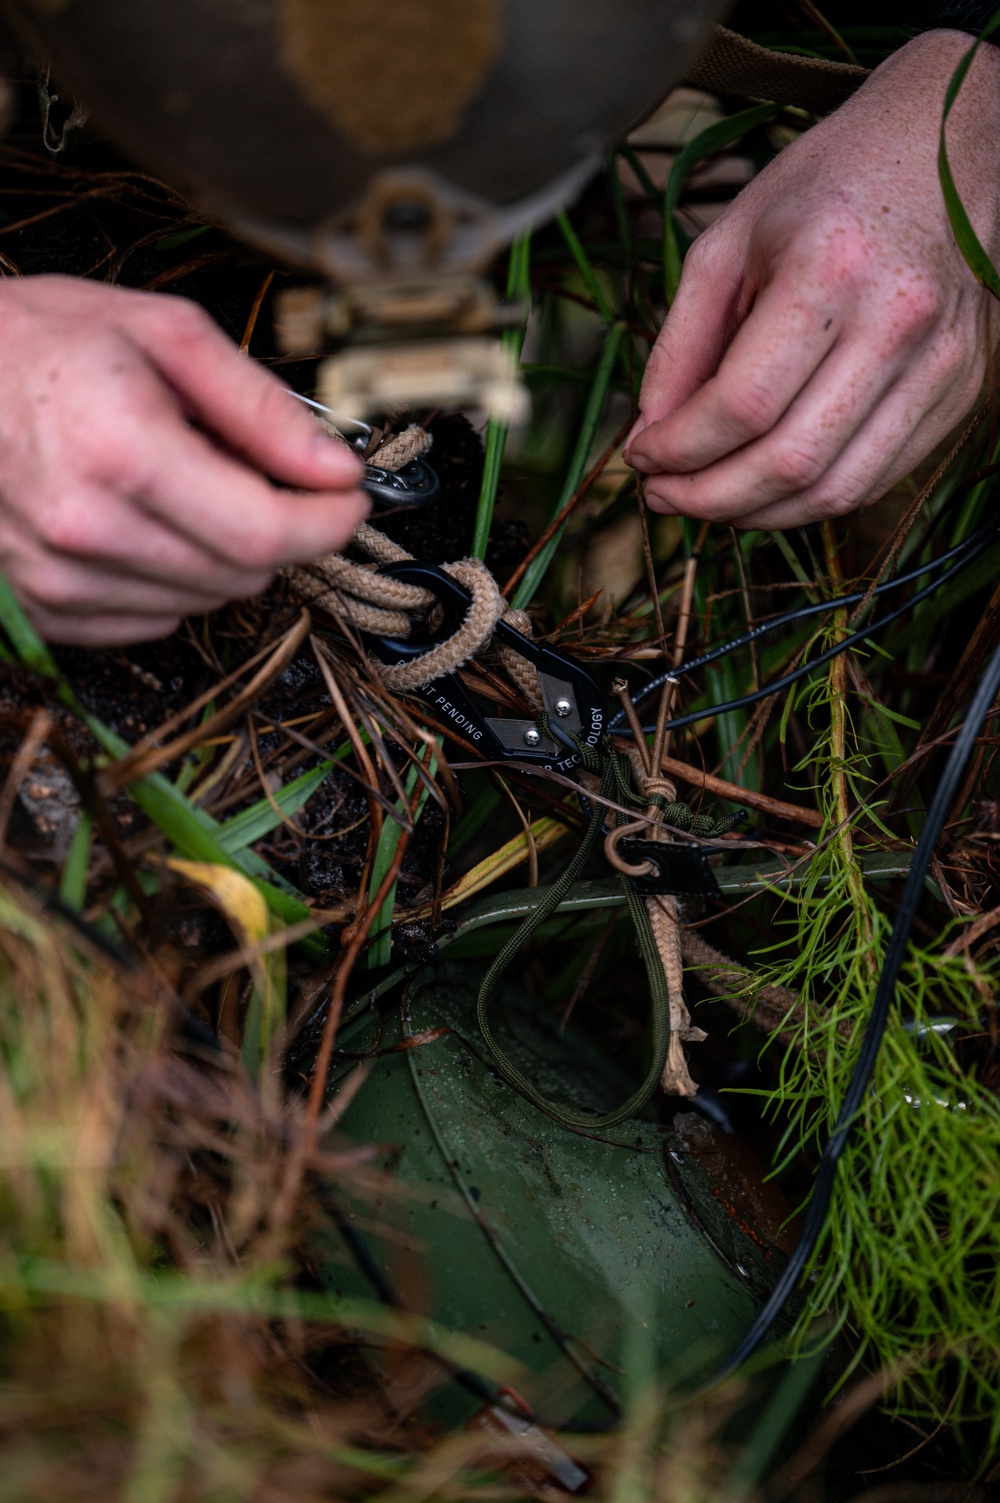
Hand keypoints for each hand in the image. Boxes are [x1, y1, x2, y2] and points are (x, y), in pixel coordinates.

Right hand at [0, 275, 366, 643]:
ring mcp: (58, 577)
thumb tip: (335, 467)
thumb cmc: (43, 340)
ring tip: (182, 485)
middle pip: (244, 574)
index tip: (348, 497)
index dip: (327, 522)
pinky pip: (154, 620)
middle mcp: (87, 526)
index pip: (265, 532)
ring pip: (206, 600)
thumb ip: (261, 408)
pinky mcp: (44, 608)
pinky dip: (173, 579)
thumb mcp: (165, 335)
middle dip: (277, 529)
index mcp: (123, 450)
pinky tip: (145, 521)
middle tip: (256, 471)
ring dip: (222, 554)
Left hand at [626, 32, 999, 530]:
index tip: (640, 457)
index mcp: (830, 269)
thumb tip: (649, 435)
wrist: (944, 149)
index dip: (679, 450)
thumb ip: (680, 343)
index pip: (741, 405)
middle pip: (789, 462)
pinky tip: (764, 487)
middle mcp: (897, 323)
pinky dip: (808, 500)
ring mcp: (940, 363)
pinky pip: (875, 479)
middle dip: (708, 498)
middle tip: (661, 495)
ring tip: (705, 502)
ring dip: (756, 514)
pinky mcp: (960, 390)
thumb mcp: (729, 242)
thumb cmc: (828, 186)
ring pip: (835, 490)